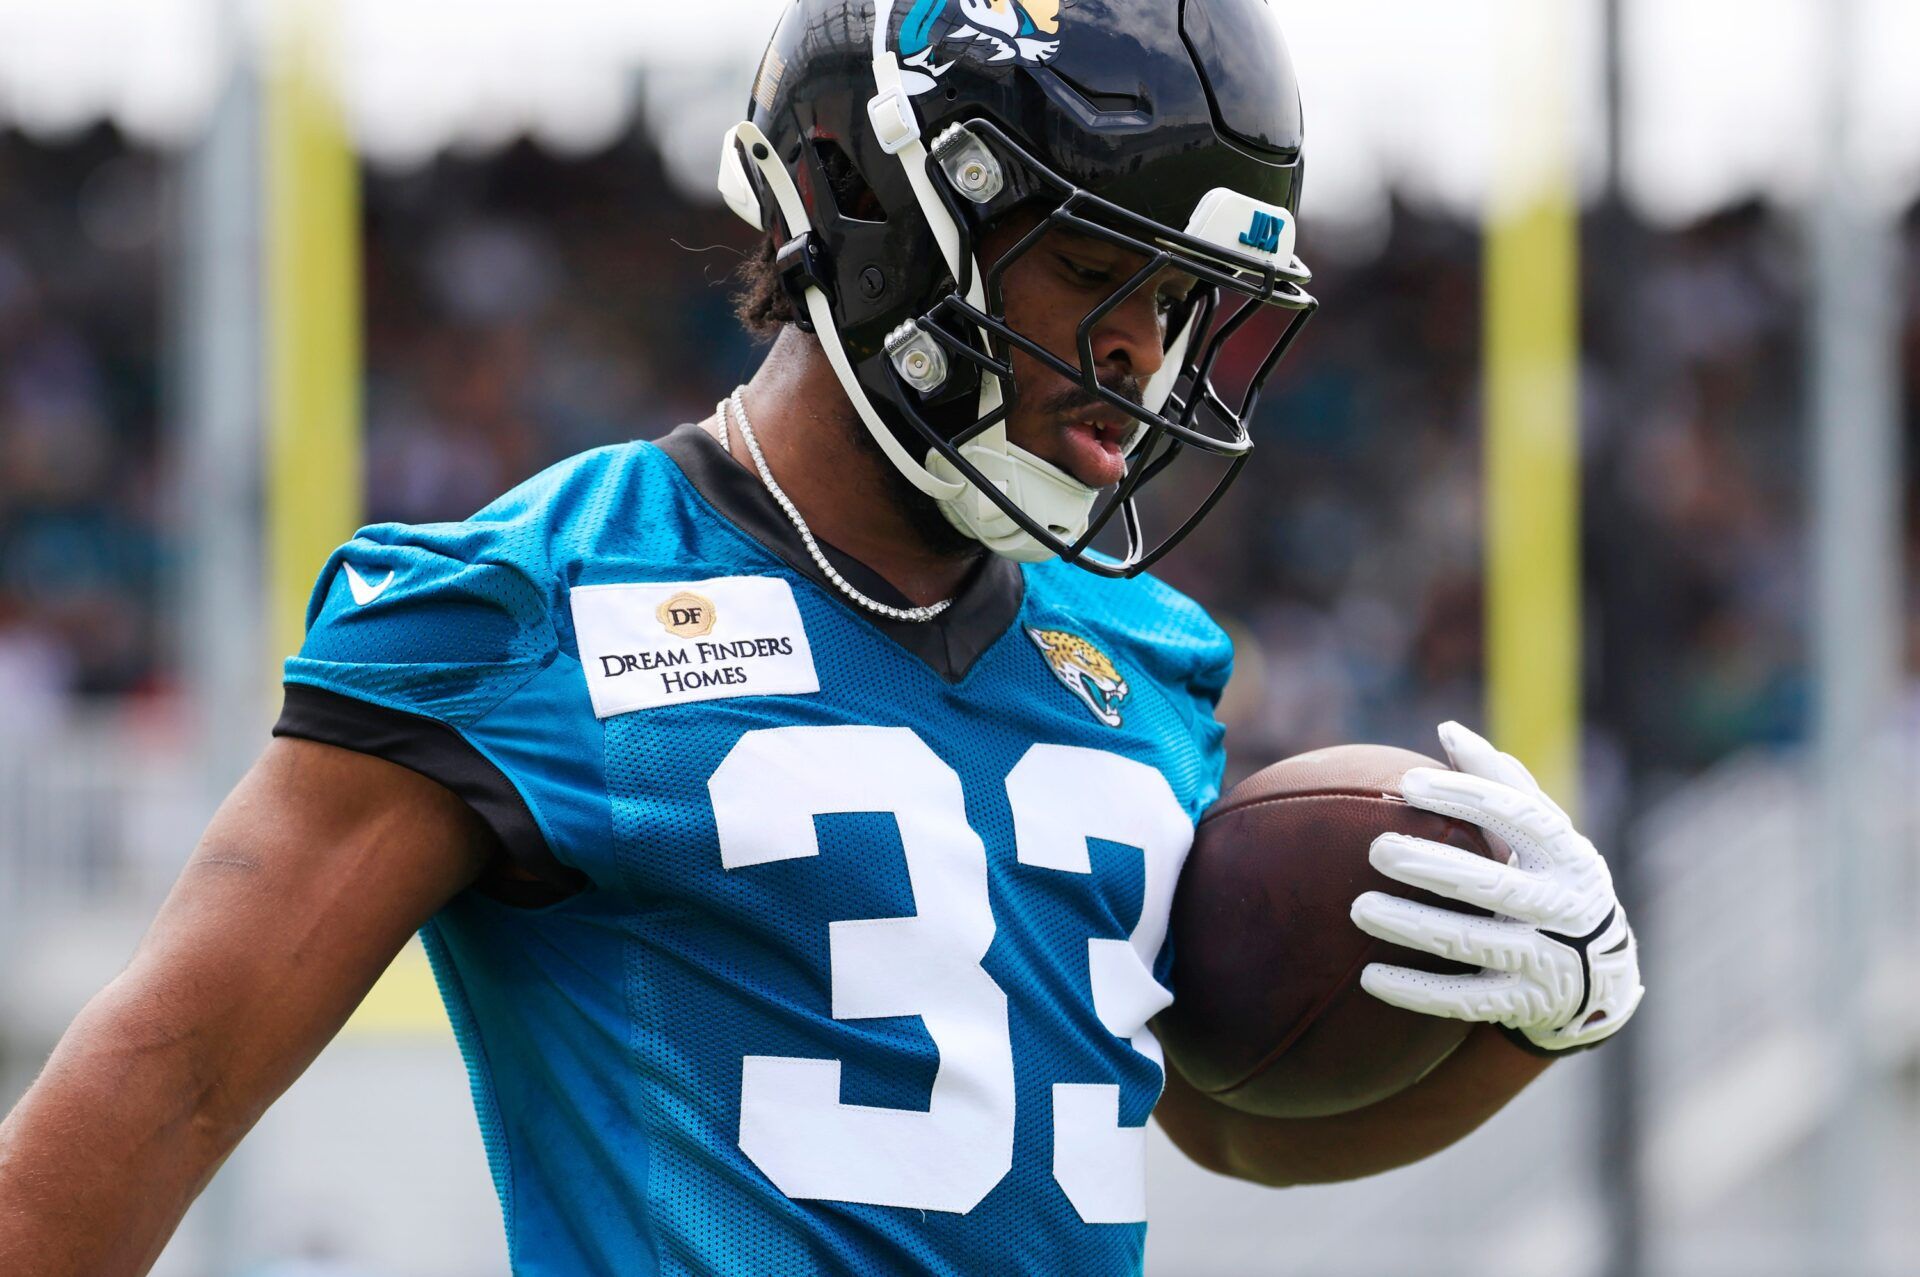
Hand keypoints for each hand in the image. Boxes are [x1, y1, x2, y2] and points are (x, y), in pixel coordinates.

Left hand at [1349, 722, 1643, 1053]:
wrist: (1600, 977)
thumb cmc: (1551, 879)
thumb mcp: (1545, 833)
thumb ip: (1501, 782)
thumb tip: (1447, 728)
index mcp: (1566, 855)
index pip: (1519, 817)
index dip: (1465, 797)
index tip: (1408, 783)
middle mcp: (1560, 907)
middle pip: (1491, 885)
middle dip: (1432, 866)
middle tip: (1375, 849)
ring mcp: (1544, 960)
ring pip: (1470, 943)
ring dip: (1413, 928)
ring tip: (1359, 908)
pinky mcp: (1521, 1004)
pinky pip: (1463, 1000)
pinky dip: (1416, 991)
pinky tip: (1368, 978)